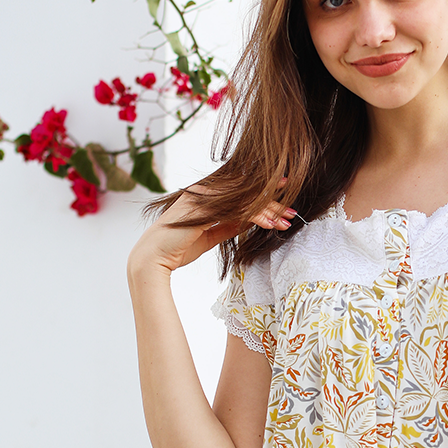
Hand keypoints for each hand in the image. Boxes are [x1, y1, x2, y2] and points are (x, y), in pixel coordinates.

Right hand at [127, 186, 297, 278]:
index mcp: (205, 195)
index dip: (264, 192)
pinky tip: (269, 223)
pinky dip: (254, 215)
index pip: (240, 189)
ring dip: (268, 210)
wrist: (154, 258)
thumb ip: (228, 225)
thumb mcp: (211, 235)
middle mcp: (204, 191)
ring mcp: (202, 197)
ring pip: (243, 198)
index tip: (285, 198)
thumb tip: (249, 220)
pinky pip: (234, 209)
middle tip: (293, 212)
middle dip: (272, 202)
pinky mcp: (201, 209)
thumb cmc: (179, 248)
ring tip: (285, 222)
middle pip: (245, 191)